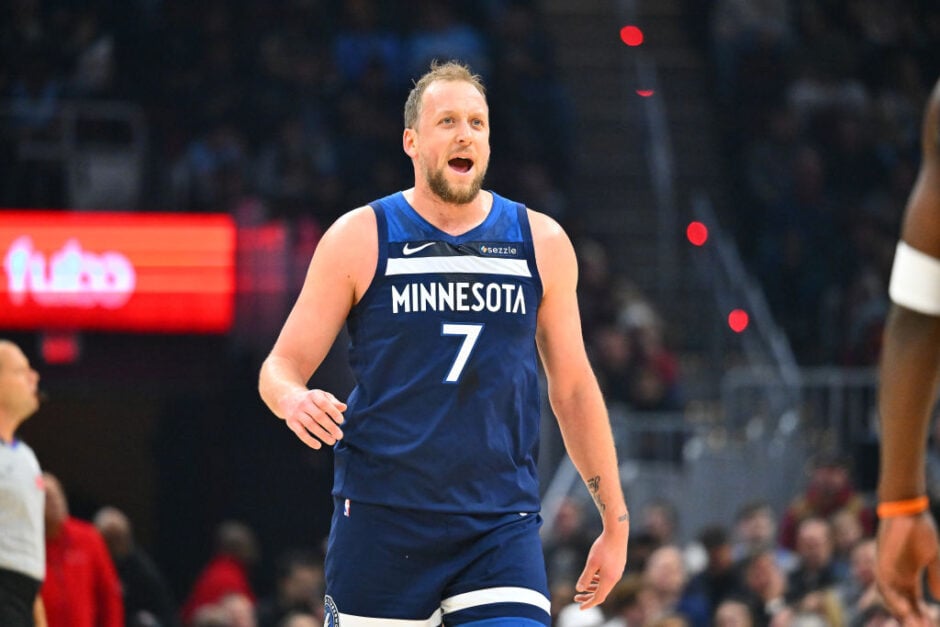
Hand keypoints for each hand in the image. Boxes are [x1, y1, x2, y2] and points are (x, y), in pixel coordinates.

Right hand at [281, 388, 346, 448]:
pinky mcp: (291, 422)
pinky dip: (309, 440)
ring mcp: (297, 413)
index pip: (324, 404)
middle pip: (318, 416)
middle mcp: (304, 403)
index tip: (341, 421)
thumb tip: (344, 407)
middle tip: (339, 436)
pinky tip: (318, 445)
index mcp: (314, 395)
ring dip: (322, 435)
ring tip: (332, 441)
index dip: (333, 412)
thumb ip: (333, 402)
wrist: (289, 399)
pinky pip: (300, 433)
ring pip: (310, 425)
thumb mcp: (322, 396)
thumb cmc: (311, 400)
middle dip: (330, 427)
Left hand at [573, 528, 627, 608]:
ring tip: (583, 587)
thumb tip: (579, 589)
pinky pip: (608, 578)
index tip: (579, 607)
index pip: (598, 598)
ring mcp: (618, 572)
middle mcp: (615, 578)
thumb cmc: (603, 547)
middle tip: (576, 598)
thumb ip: (586, 577)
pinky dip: (599, 581)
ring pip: (605, 585)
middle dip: (589, 597)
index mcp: (609, 580)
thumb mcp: (591, 563)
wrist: (617, 533)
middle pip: (602, 593)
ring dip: (594, 588)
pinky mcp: (619, 566)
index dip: (589, 603)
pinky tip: (593, 576)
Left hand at [876, 511, 939, 625]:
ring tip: (916, 626)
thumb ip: (936, 577)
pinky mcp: (880, 563)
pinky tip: (905, 610)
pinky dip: (893, 599)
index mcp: (908, 577)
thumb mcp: (933, 557)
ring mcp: (887, 571)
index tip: (934, 625)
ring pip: (892, 600)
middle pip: (904, 605)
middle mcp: (896, 577)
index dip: (924, 615)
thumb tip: (938, 600)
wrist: (907, 511)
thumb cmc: (920, 531)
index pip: (915, 603)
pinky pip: (883, 586)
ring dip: (903, 614)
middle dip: (914, 620)